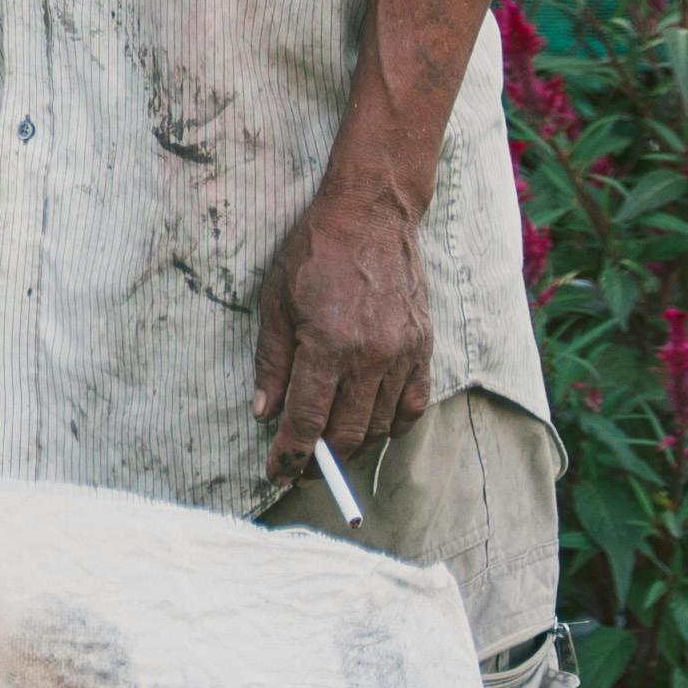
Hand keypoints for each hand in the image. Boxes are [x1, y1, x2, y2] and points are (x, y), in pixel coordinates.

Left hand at [253, 169, 430, 510]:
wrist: (371, 215)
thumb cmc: (314, 253)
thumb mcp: (275, 303)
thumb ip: (271, 364)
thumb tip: (264, 415)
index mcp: (327, 346)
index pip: (306, 422)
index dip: (289, 456)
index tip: (275, 473)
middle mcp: (370, 357)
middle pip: (347, 435)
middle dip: (320, 460)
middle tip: (301, 466)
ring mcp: (402, 354)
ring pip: (380, 426)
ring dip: (355, 445)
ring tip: (331, 444)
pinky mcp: (423, 347)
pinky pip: (413, 406)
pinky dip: (392, 426)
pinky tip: (372, 425)